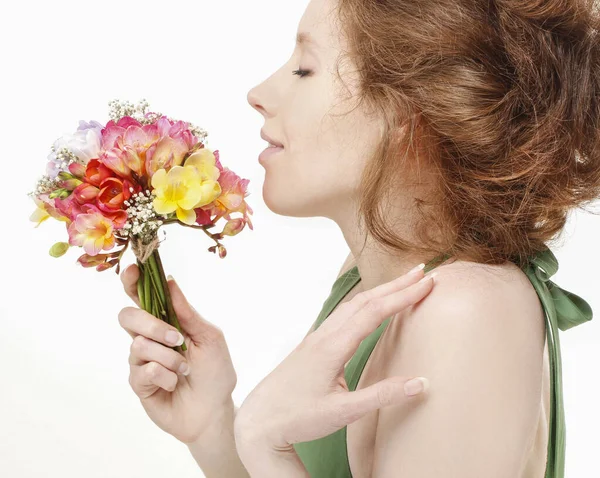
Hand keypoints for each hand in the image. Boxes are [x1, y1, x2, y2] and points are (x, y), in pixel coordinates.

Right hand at [119, 264, 237, 443]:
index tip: (133, 269)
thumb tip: (169, 281)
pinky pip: (144, 371)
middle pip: (128, 316)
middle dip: (151, 325)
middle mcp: (149, 337)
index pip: (141, 296)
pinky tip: (175, 384)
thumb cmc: (216, 371)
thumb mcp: (210, 337)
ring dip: (169, 358)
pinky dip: (166, 377)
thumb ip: (187, 312)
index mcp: (166, 321)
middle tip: (177, 338)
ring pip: (138, 346)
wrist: (214, 410)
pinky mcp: (138, 382)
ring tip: (185, 370)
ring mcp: (141, 360)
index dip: (132, 281)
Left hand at [234, 266, 435, 452]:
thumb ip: (382, 396)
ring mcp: (317, 337)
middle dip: (396, 284)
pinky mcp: (314, 344)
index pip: (374, 312)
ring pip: (353, 305)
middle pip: (365, 300)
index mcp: (333, 347)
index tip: (427, 283)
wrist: (260, 420)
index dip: (403, 295)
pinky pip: (344, 314)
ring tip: (404, 284)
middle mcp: (324, 335)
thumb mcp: (343, 413)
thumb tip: (422, 383)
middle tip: (423, 271)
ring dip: (380, 292)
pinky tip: (371, 307)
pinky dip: (365, 303)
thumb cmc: (298, 417)